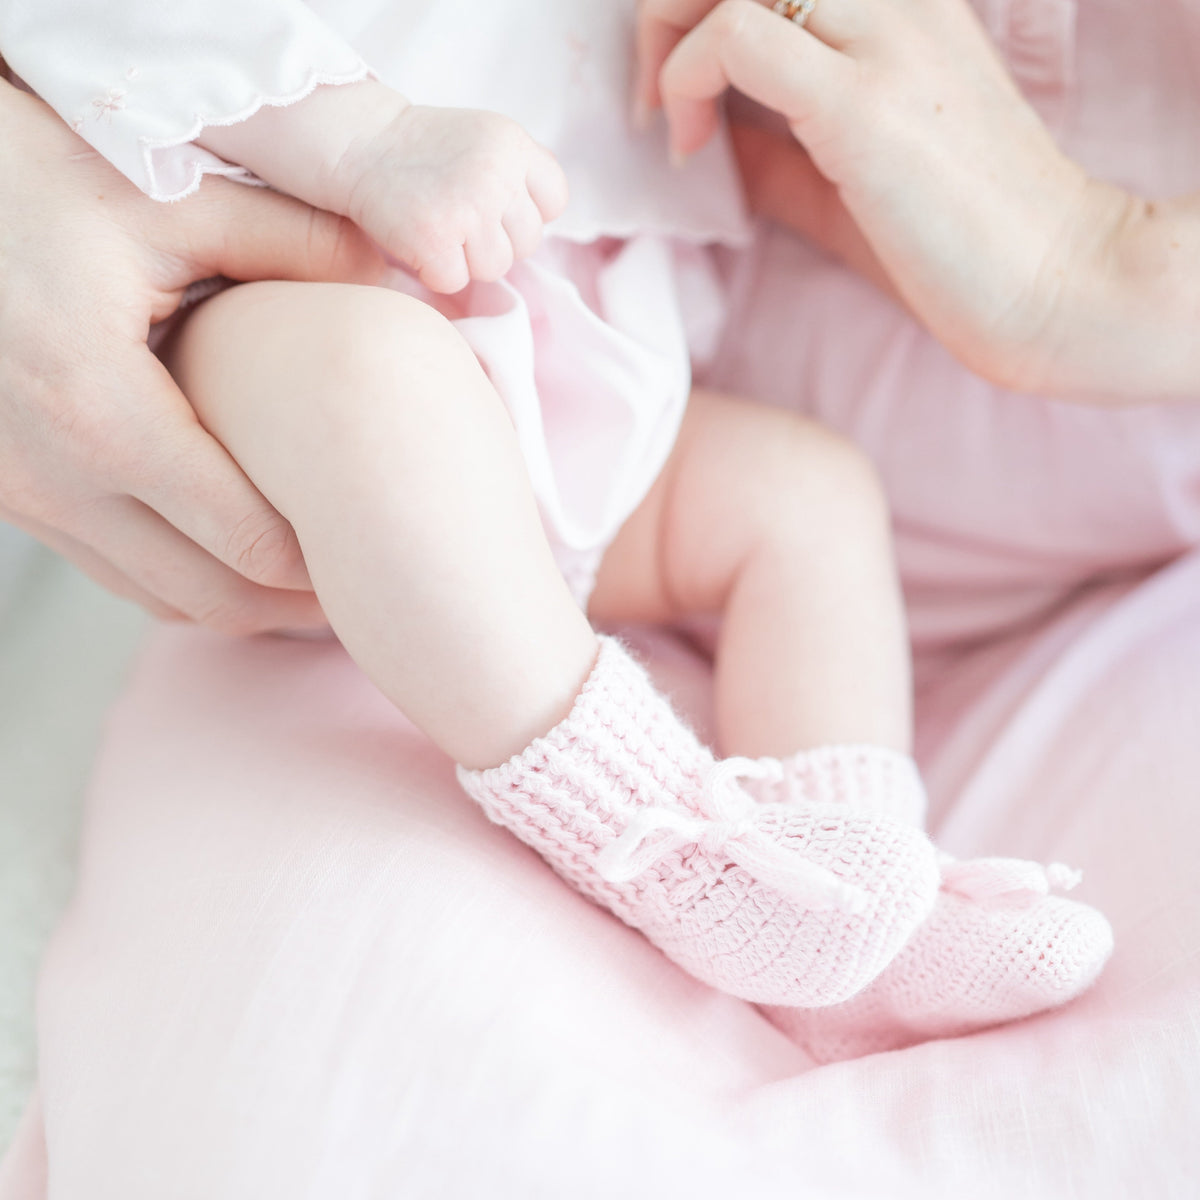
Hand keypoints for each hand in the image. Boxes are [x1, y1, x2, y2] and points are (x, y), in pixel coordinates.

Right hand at [0, 80, 383, 631]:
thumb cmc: (30, 185)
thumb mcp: (170, 201)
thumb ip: (294, 241)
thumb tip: (392, 277)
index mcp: (98, 411)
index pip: (244, 540)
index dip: (323, 563)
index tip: (378, 552)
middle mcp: (49, 476)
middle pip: (209, 597)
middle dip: (293, 605)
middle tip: (363, 587)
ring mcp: (19, 494)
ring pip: (156, 598)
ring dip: (239, 601)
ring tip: (312, 581)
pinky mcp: (7, 493)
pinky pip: (111, 570)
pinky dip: (181, 578)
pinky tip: (233, 551)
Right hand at [337, 102, 568, 293]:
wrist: (360, 142)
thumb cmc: (424, 152)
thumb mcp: (484, 140)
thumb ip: (520, 175)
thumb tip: (539, 228)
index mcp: (514, 144)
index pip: (554, 200)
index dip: (525, 212)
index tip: (494, 205)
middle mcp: (497, 174)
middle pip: (527, 243)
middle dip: (495, 240)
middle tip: (458, 218)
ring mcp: (468, 207)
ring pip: (496, 268)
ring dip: (467, 260)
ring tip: (440, 228)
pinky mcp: (435, 239)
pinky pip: (456, 282)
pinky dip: (435, 272)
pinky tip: (419, 241)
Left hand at [636, 0, 1140, 397]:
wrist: (1055, 283)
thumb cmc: (956, 242)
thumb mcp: (845, 178)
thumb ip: (776, 147)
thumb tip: (702, 138)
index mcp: (897, 4)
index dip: (698, 9)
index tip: (678, 95)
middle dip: (670, 7)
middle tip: (656, 98)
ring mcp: (884, 40)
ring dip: (670, 30)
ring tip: (670, 117)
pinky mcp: (864, 103)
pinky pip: (737, 38)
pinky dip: (687, 81)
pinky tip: (692, 147)